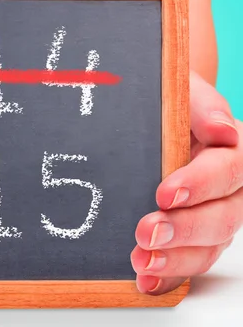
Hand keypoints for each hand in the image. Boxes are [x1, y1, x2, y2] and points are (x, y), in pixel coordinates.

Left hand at [132, 72, 241, 293]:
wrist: (160, 119)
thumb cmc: (173, 105)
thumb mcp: (185, 93)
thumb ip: (203, 108)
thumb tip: (224, 130)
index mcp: (235, 151)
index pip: (230, 170)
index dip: (201, 184)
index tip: (165, 193)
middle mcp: (232, 189)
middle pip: (224, 218)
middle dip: (185, 229)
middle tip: (147, 233)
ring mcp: (215, 216)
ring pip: (210, 247)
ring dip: (175, 260)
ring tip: (141, 261)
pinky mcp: (195, 238)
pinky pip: (189, 262)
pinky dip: (169, 277)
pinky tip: (146, 281)